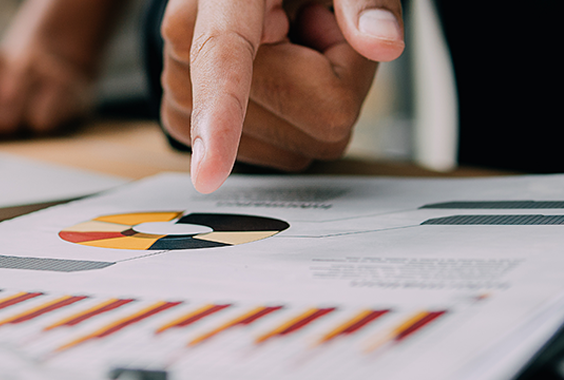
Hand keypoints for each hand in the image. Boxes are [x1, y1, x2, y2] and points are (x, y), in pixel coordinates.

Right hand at [161, 0, 403, 192]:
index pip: (221, 56)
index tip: (209, 173)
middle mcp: (188, 41)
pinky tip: (275, 72)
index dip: (220, 115)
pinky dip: (293, 120)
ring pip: (293, 141)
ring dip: (313, 100)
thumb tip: (382, 44)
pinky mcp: (187, 123)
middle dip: (332, 73)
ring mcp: (181, 87)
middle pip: (297, 107)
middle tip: (314, 22)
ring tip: (292, 43)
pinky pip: (277, 152)